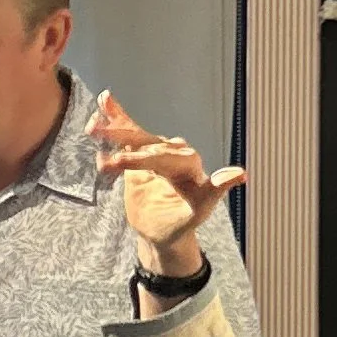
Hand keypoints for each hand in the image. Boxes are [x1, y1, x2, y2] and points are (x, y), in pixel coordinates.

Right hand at [85, 90, 244, 259]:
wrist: (164, 231)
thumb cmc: (185, 222)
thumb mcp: (201, 209)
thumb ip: (217, 189)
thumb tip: (242, 174)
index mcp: (189, 162)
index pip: (161, 157)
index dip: (138, 159)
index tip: (116, 162)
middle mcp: (173, 151)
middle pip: (145, 141)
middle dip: (121, 136)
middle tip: (95, 133)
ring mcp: (156, 152)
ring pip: (135, 134)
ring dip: (114, 125)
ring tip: (94, 120)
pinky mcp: (141, 155)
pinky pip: (128, 136)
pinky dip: (115, 120)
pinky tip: (102, 104)